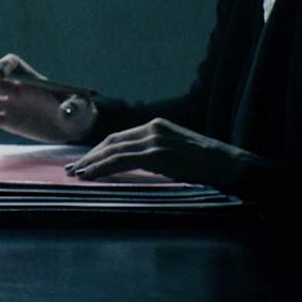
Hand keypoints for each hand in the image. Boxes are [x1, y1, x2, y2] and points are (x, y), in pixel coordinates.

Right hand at [0, 54, 95, 142]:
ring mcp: (12, 105)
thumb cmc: (79, 110)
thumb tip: (66, 110)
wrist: (73, 126)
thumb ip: (73, 106)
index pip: (13, 65)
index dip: (5, 67)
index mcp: (33, 81)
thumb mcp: (80, 106)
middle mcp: (18, 90)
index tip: (0, 77)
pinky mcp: (10, 121)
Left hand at [66, 117, 254, 191]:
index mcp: (156, 126)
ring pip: (112, 150)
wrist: (227, 164)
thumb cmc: (205, 164)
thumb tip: (133, 165)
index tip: (85, 161)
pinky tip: (91, 175)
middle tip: (73, 168)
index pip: (119, 137)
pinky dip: (102, 167)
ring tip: (77, 174)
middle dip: (90, 155)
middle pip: (111, 141)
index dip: (99, 150)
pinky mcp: (157, 154)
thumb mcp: (176, 152)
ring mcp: (154, 140)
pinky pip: (121, 160)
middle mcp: (152, 128)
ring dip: (91, 162)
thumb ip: (154, 154)